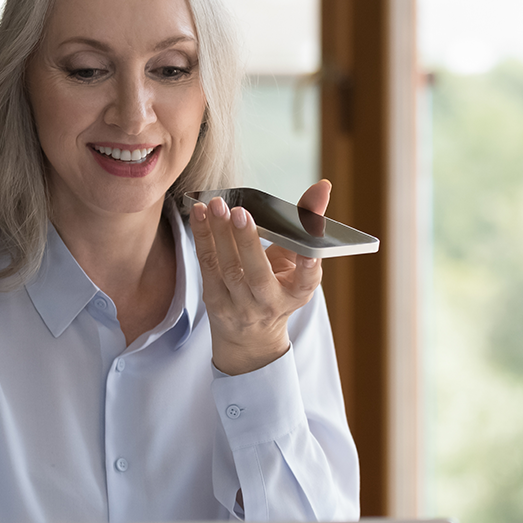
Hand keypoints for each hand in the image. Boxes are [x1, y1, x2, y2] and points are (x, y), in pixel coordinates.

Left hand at [190, 180, 331, 374]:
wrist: (249, 335)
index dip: (309, 269)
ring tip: (216, 206)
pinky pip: (208, 265)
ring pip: (228, 268)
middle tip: (241, 212)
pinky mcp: (215, 300)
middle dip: (248, 242)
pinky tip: (200, 214)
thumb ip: (306, 225)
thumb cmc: (277, 287)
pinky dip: (203, 237)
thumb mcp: (295, 261)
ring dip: (220, 234)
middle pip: (258, 275)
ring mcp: (239, 305)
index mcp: (296, 293)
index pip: (306, 282)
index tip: (310, 254)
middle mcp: (268, 302)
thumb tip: (322, 186)